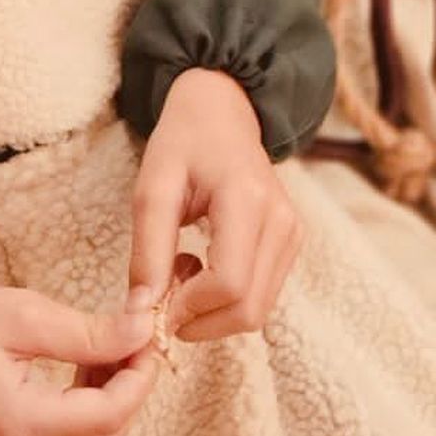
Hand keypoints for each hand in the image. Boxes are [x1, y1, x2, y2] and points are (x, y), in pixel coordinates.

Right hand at [0, 280, 157, 435]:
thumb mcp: (21, 315)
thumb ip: (89, 332)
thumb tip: (143, 332)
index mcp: (15, 425)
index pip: (109, 416)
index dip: (140, 377)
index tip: (149, 336)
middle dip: (129, 394)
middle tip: (131, 343)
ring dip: (107, 412)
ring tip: (102, 358)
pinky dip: (80, 425)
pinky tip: (75, 382)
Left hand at [127, 69, 300, 344]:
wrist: (223, 113)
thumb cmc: (184, 144)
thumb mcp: (152, 188)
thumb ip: (148, 252)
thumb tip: (142, 312)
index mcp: (247, 199)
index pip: (229, 283)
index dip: (189, 309)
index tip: (152, 305)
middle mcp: (281, 220)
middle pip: (249, 308)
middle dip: (201, 321)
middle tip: (162, 299)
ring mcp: (292, 234)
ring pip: (258, 311)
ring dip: (212, 314)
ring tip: (180, 276)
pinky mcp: (292, 243)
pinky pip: (262, 296)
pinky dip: (227, 301)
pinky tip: (201, 270)